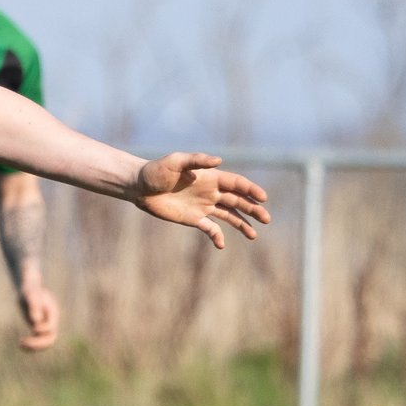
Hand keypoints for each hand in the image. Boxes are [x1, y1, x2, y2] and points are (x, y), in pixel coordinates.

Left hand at [16, 279, 59, 351]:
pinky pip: (38, 340)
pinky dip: (31, 345)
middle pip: (50, 339)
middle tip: (22, 342)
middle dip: (38, 343)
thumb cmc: (30, 289)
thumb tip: (35, 321)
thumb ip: (34, 306)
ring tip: (20, 345)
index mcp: (52, 313)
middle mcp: (50, 321)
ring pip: (45, 342)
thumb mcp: (30, 295)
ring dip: (34, 347)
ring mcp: (45, 325)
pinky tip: (20, 345)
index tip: (32, 327)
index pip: (51, 328)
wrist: (30, 288)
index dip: (41, 330)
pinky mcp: (38, 327)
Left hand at [132, 153, 270, 248]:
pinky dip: (217, 236)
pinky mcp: (193, 218)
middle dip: (253, 209)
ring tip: (254, 236)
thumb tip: (219, 160)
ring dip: (242, 224)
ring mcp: (203, 206)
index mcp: (211, 177)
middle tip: (267, 219)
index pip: (237, 184)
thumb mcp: (175, 161)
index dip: (251, 190)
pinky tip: (221, 245)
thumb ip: (197, 160)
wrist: (139, 187)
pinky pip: (210, 228)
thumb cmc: (156, 171)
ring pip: (229, 216)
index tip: (262, 198)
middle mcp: (211, 192)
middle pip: (238, 201)